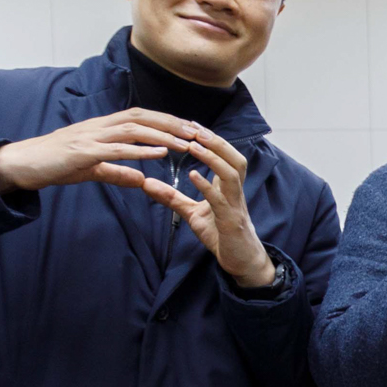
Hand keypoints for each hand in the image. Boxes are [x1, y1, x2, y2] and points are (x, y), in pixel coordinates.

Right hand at [0, 108, 190, 194]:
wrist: (22, 165)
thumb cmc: (55, 164)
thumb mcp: (92, 169)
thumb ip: (117, 172)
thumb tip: (141, 179)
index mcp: (102, 127)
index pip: (140, 117)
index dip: (166, 121)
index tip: (188, 128)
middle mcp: (99, 126)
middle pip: (143, 117)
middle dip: (172, 123)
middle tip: (197, 132)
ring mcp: (91, 137)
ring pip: (133, 130)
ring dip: (162, 136)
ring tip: (185, 143)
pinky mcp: (83, 152)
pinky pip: (116, 149)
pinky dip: (140, 150)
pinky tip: (158, 154)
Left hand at [115, 117, 274, 289]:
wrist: (240, 262)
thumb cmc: (220, 235)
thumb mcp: (192, 214)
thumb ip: (172, 198)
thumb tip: (146, 183)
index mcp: (228, 187)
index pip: (225, 156)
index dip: (212, 139)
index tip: (192, 124)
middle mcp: (235, 192)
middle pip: (234, 158)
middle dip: (217, 142)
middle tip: (195, 128)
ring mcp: (235, 205)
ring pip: (232, 174)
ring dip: (213, 158)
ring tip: (194, 145)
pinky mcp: (230, 221)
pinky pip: (220, 199)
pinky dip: (207, 185)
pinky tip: (192, 175)